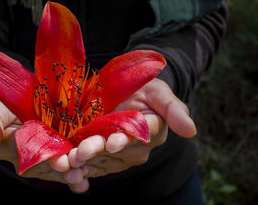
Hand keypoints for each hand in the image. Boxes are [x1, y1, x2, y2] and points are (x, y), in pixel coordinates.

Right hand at [0, 96, 87, 190]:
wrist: (31, 97)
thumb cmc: (12, 101)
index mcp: (7, 146)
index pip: (20, 150)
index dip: (34, 151)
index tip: (48, 151)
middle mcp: (23, 159)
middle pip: (39, 165)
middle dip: (54, 166)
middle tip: (68, 167)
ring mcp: (40, 163)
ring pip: (53, 172)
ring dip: (66, 176)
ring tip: (78, 177)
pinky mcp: (56, 163)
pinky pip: (64, 175)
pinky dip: (74, 182)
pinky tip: (82, 185)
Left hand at [68, 78, 195, 180]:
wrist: (124, 91)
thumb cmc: (144, 87)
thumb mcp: (159, 91)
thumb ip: (174, 109)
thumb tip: (191, 130)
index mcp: (151, 132)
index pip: (139, 138)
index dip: (125, 141)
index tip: (112, 143)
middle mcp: (134, 147)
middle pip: (114, 151)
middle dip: (97, 151)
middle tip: (81, 151)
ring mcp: (116, 153)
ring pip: (99, 159)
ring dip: (84, 161)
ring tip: (69, 159)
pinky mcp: (100, 156)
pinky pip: (90, 165)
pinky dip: (78, 168)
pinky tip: (66, 170)